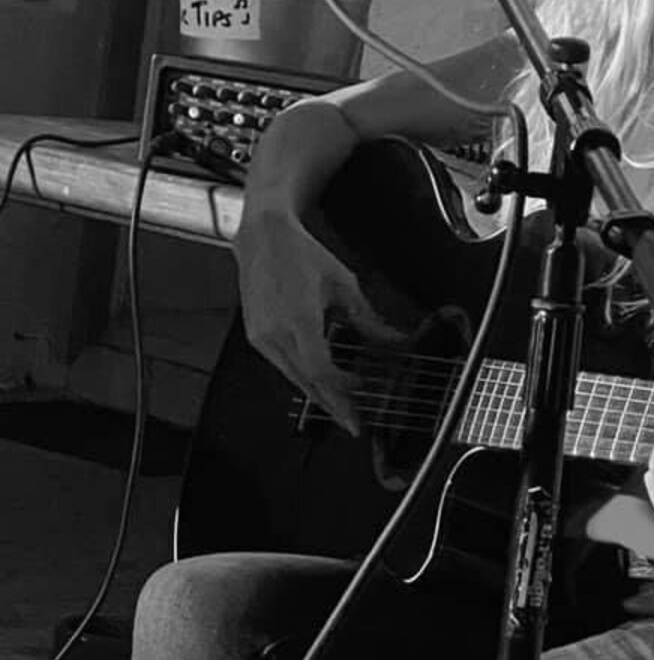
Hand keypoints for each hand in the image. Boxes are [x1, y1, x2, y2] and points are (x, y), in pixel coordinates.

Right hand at [234, 201, 403, 436]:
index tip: (360, 401)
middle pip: (307, 384)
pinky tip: (319, 381)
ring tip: (341, 405)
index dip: (342, 392)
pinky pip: (283, 367)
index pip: (321, 371)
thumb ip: (368, 318)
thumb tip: (392, 339)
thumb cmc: (300, 254)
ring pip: (294, 379)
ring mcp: (261, 337)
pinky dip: (304, 378)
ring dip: (319, 394)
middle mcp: (274, 333)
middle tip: (353, 422)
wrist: (264, 237)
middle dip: (333, 406)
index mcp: (297, 320)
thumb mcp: (344, 284)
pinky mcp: (255, 336)